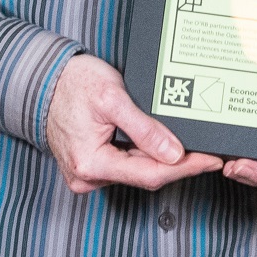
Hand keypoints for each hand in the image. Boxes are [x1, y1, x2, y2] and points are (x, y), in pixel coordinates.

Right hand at [42, 53, 221, 194]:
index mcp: (91, 164)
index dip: (186, 168)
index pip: (150, 174)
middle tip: (210, 152)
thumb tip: (174, 154)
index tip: (212, 160)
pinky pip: (125, 166)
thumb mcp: (112, 97)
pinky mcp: (90, 167)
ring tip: (192, 147)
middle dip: (178, 164)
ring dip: (162, 160)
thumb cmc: (74, 83)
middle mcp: (87, 177)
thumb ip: (143, 128)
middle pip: (145, 176)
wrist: (44, 79)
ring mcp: (87, 175)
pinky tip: (163, 145)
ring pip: (136, 172)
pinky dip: (145, 156)